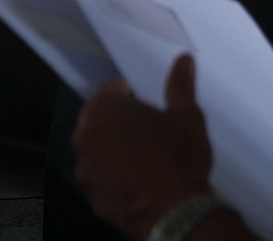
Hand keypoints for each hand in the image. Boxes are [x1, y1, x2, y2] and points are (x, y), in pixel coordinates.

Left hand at [74, 54, 212, 239]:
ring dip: (112, 152)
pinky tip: (136, 184)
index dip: (130, 97)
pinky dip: (113, 180)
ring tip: (142, 162)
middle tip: (146, 135)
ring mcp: (85, 168)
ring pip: (97, 152)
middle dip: (118, 124)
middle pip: (99, 121)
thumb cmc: (179, 157)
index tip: (145, 107)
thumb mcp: (187, 117)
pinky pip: (101, 180)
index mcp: (104, 109)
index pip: (110, 91)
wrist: (177, 213)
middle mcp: (85, 135)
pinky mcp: (91, 196)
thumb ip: (180, 86)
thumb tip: (184, 58)